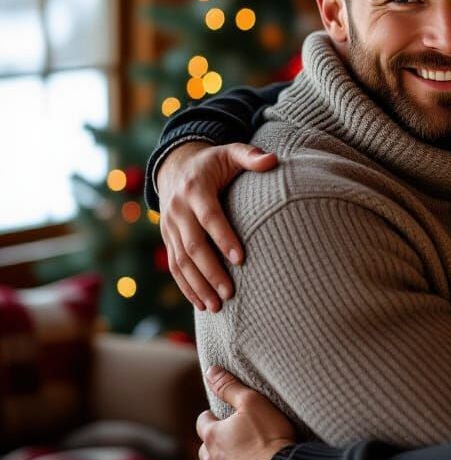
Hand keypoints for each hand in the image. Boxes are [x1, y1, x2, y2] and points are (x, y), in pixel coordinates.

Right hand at [158, 141, 276, 311]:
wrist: (175, 167)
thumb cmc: (213, 163)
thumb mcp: (230, 152)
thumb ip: (251, 155)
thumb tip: (273, 159)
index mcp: (195, 189)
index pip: (209, 216)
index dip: (223, 237)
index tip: (241, 258)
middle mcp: (178, 210)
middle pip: (192, 245)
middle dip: (210, 271)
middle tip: (230, 293)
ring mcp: (169, 227)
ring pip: (180, 261)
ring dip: (197, 285)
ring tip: (217, 306)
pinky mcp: (167, 239)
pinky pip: (174, 267)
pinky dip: (186, 286)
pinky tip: (201, 304)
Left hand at [196, 365, 296, 459]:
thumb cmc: (269, 437)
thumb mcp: (252, 402)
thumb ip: (230, 387)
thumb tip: (210, 371)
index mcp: (213, 436)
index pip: (203, 422)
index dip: (213, 417)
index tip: (222, 416)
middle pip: (204, 450)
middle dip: (215, 444)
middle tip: (234, 440)